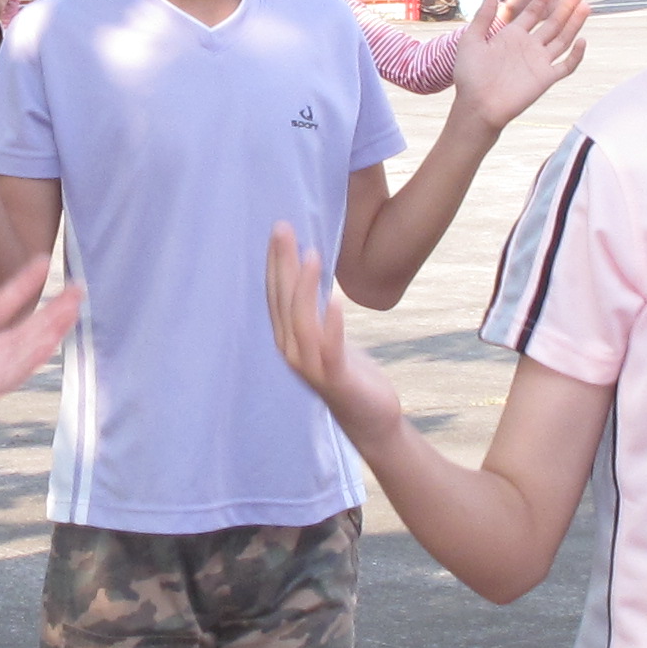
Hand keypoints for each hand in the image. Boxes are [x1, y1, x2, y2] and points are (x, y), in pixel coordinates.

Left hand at [0, 259, 78, 469]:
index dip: (20, 285)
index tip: (42, 260)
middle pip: (17, 332)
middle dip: (48, 313)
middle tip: (78, 287)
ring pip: (18, 354)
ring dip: (46, 333)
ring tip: (72, 308)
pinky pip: (1, 379)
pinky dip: (25, 362)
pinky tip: (46, 343)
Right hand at [261, 222, 403, 433]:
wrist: (371, 419)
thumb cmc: (350, 375)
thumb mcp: (328, 337)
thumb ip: (315, 313)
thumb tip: (313, 275)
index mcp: (289, 339)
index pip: (276, 294)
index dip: (276, 262)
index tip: (279, 230)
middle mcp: (292, 351)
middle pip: (282, 302)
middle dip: (282, 264)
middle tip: (283, 228)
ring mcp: (311, 367)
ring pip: (301, 321)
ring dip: (306, 287)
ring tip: (313, 255)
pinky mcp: (335, 378)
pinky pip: (329, 347)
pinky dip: (331, 323)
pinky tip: (336, 299)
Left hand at [446, 0, 591, 133]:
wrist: (476, 105)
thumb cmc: (469, 75)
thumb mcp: (471, 41)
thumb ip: (482, 18)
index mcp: (512, 35)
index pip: (533, 11)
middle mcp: (529, 46)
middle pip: (553, 21)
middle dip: (566, 5)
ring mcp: (539, 62)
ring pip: (563, 38)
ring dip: (575, 23)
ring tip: (586, 5)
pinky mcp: (545, 79)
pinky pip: (566, 66)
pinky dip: (576, 55)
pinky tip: (582, 40)